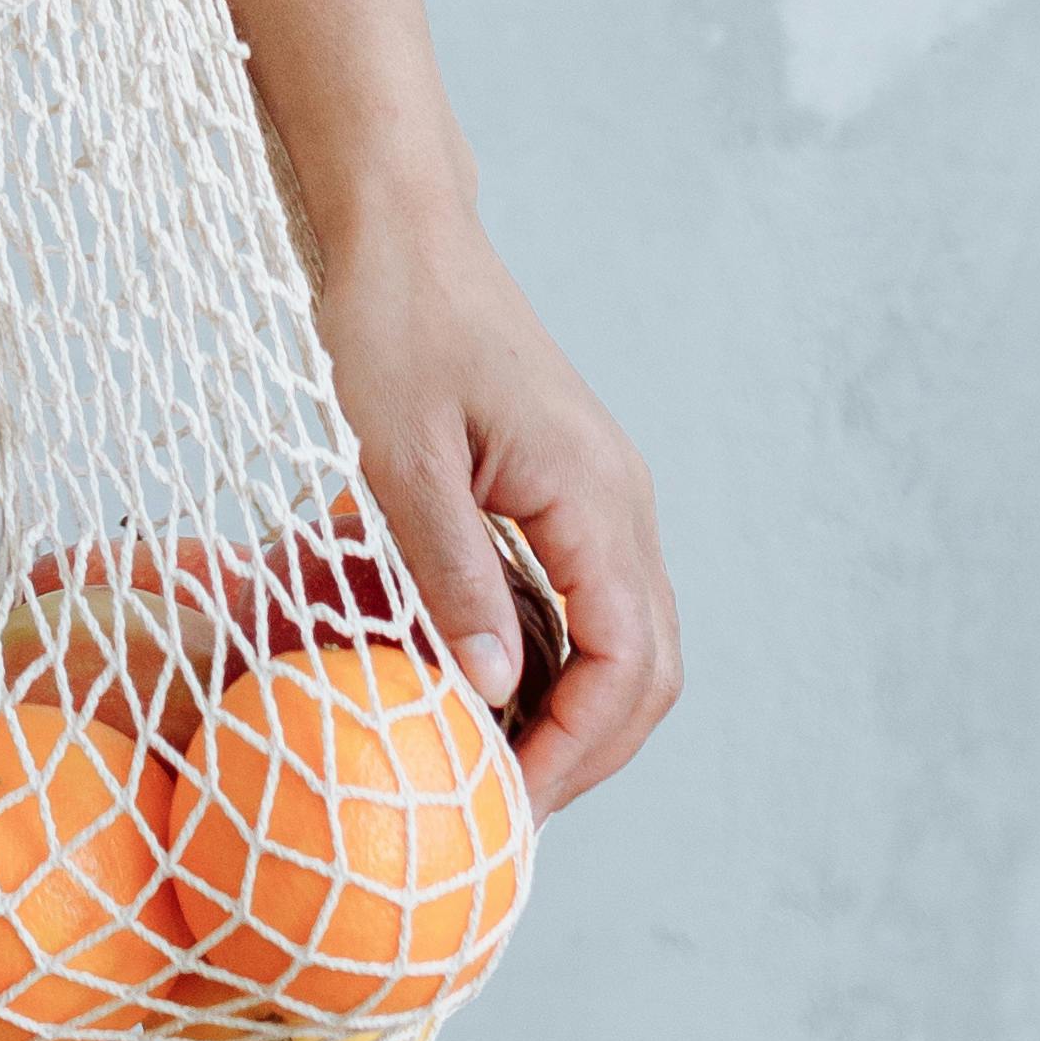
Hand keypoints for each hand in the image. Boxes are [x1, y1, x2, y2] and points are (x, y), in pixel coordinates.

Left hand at [312, 202, 680, 818]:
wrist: (403, 233)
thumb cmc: (392, 325)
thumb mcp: (400, 456)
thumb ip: (449, 573)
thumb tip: (497, 689)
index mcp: (595, 497)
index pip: (628, 666)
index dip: (574, 750)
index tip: (502, 801)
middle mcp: (622, 504)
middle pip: (648, 670)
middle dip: (585, 752)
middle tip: (502, 807)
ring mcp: (604, 496)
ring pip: (628, 641)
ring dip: (575, 712)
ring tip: (493, 762)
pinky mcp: (570, 489)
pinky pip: (591, 600)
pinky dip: (558, 660)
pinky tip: (488, 685)